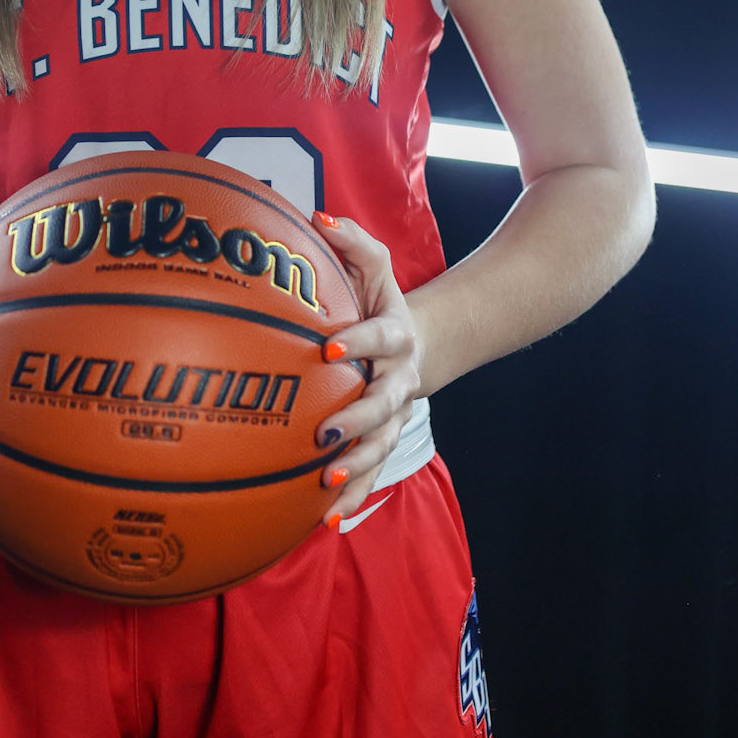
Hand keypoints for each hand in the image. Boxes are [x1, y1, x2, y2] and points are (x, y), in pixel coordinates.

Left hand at [309, 211, 422, 523]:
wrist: (419, 344)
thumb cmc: (380, 301)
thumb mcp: (373, 266)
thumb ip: (350, 240)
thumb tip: (317, 216)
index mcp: (396, 335)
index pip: (380, 338)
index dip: (359, 343)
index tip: (329, 349)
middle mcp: (399, 380)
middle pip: (384, 404)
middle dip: (357, 420)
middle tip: (325, 431)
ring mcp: (394, 415)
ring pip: (380, 447)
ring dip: (357, 468)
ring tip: (327, 485)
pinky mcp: (383, 440)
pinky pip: (371, 472)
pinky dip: (353, 496)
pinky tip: (328, 522)